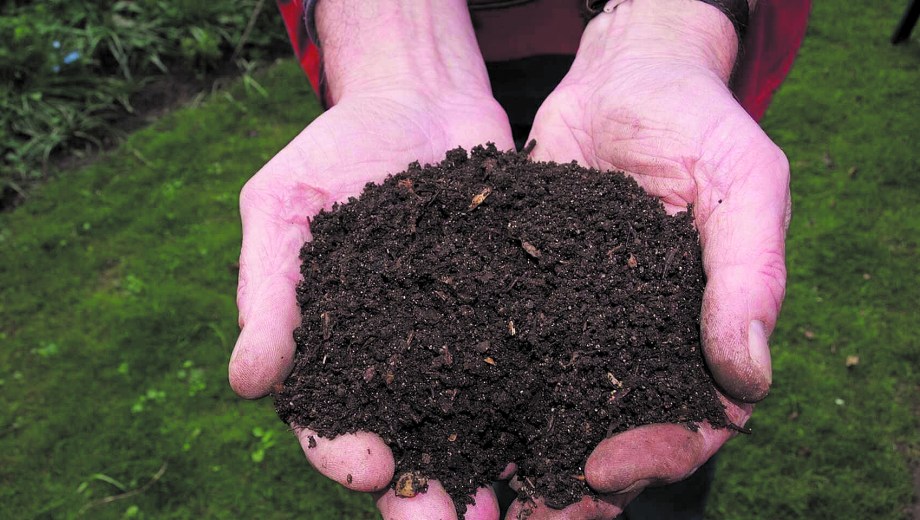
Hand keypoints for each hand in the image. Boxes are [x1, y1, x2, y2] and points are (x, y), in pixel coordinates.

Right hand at [229, 2, 512, 517]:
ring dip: (490, 474)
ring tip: (515, 509)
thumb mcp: (282, 206)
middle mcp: (398, 361)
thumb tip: (245, 383)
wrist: (417, 98)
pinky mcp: (513, 316)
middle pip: (408, 443)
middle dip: (425, 491)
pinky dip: (546, 409)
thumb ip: (267, 290)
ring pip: (473, 425)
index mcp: (332, 350)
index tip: (370, 467)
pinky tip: (570, 440)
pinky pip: (530, 369)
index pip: (328, 421)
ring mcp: (459, 342)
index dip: (343, 453)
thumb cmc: (335, 149)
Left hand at [515, 1, 788, 516]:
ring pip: (556, 414)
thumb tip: (750, 378)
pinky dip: (480, 397)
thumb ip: (748, 275)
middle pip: (618, 439)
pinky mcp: (530, 301)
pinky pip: (507, 359)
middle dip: (578, 487)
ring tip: (477, 497)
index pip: (693, 423)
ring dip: (522, 461)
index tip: (605, 468)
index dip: (656, 456)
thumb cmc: (696, 121)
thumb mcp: (742, 183)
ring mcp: (583, 328)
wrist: (620, 76)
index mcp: (702, 334)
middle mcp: (640, 344)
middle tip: (528, 516)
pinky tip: (441, 422)